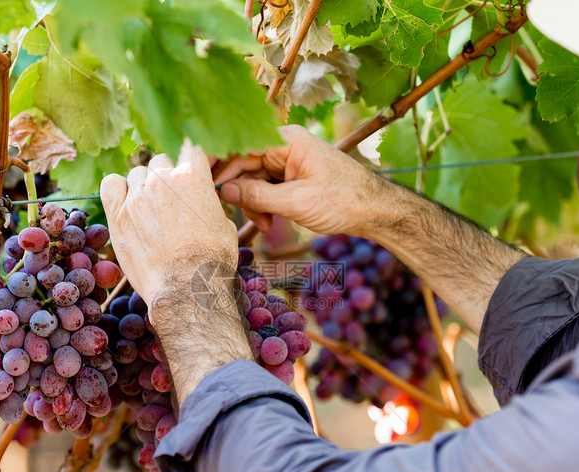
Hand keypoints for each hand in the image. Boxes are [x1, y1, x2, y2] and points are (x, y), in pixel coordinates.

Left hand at [100, 142, 250, 405]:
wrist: (187, 288)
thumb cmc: (212, 261)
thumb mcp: (225, 226)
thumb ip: (209, 204)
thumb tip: (204, 202)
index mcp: (193, 176)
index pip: (189, 148)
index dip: (189, 158)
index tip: (189, 171)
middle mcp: (163, 179)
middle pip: (161, 161)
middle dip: (167, 176)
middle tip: (171, 201)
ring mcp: (137, 195)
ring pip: (137, 173)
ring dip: (143, 185)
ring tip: (150, 210)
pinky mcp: (117, 214)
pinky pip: (111, 184)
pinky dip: (118, 190)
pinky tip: (125, 203)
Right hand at [214, 125, 380, 235]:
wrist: (376, 211)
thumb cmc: (343, 200)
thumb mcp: (296, 202)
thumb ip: (257, 195)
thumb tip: (223, 190)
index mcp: (286, 140)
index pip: (240, 145)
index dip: (219, 163)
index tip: (202, 181)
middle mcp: (284, 145)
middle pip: (243, 164)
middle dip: (241, 192)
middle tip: (238, 216)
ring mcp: (287, 161)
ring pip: (252, 179)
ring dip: (253, 203)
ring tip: (266, 224)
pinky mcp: (291, 176)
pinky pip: (265, 187)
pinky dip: (264, 205)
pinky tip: (270, 222)